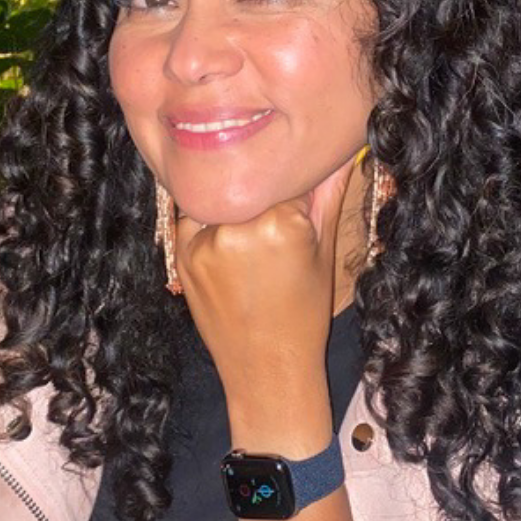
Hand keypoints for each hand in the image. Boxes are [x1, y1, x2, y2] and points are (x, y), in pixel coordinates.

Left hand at [173, 157, 360, 452]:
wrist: (265, 368)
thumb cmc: (304, 315)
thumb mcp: (324, 253)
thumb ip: (327, 196)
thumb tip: (340, 153)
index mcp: (282, 223)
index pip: (285, 173)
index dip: (294, 180)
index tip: (299, 191)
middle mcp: (239, 225)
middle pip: (251, 182)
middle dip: (264, 191)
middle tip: (275, 222)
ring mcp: (204, 240)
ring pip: (222, 196)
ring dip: (235, 204)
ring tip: (253, 243)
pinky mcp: (180, 253)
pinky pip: (195, 217)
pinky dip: (211, 223)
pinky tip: (230, 251)